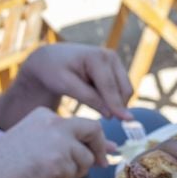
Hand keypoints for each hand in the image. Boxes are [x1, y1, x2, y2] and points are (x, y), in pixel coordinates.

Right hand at [0, 107, 108, 177]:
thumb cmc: (7, 165)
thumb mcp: (37, 144)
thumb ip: (66, 143)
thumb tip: (105, 150)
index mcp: (45, 114)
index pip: (81, 123)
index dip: (94, 140)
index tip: (102, 153)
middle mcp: (54, 121)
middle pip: (93, 129)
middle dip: (99, 148)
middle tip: (102, 164)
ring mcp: (58, 139)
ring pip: (85, 158)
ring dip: (75, 172)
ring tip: (50, 175)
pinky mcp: (59, 159)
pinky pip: (74, 173)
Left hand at [21, 44, 135, 119]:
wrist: (50, 59)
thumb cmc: (54, 72)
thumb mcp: (66, 86)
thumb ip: (89, 99)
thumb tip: (111, 114)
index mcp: (96, 57)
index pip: (110, 87)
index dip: (117, 105)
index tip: (125, 121)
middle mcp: (109, 56)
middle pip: (124, 88)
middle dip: (118, 106)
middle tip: (106, 120)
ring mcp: (114, 60)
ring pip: (125, 89)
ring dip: (116, 102)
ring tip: (94, 106)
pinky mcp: (115, 67)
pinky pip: (121, 88)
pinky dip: (113, 98)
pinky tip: (96, 100)